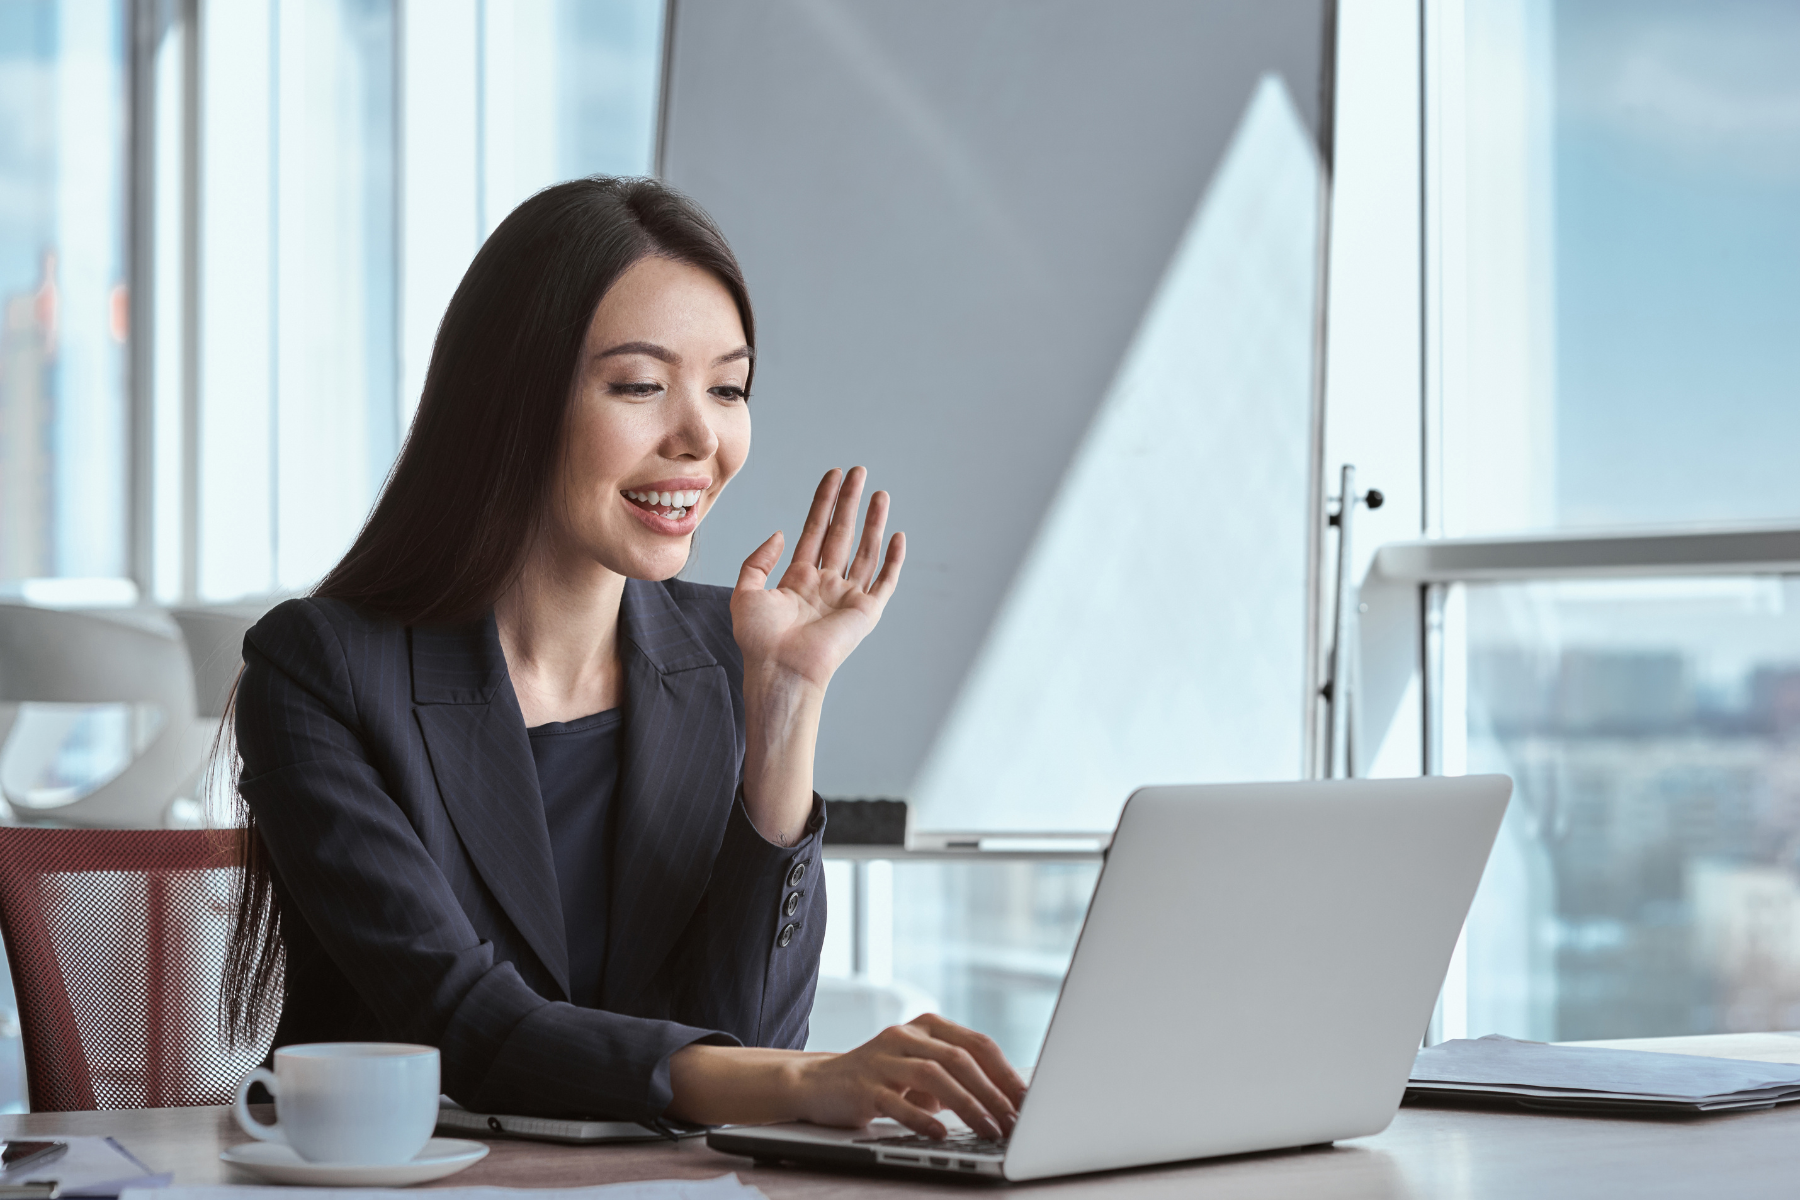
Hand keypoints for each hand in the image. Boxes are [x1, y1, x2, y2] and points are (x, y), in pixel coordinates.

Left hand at [731, 467, 903, 696]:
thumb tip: (781, 534)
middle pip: (842, 533)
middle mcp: (826, 585)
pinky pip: (884, 582)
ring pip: (865, 551)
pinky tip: (897, 536)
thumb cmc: (760, 641)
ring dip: (873, 522)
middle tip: (858, 472)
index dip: (824, 502)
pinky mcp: (865, 613)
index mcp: (800, 579)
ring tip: (879, 494)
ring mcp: (847, 597)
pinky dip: (893, 560)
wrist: (780, 670)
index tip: (832, 476)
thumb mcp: (746, 592)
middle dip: (850, 502)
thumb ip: (758, 560)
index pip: (816, 530)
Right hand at [792, 1013, 1028, 1140]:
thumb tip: (1007, 1104)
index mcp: (927, 1027)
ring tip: (988, 1130)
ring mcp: (882, 1058)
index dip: (1005, 1073)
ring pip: (932, 1075)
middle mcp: (906, 1036)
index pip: (976, 1044)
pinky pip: (895, 1100)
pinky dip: (921, 1118)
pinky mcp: (862, 1085)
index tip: (1028, 1101)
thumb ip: (958, 1079)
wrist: (817, 1083)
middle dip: (992, 1092)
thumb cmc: (882, 1079)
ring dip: (966, 1105)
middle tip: (1014, 1121)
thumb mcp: (921, 1071)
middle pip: (958, 1058)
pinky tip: (940, 1134)